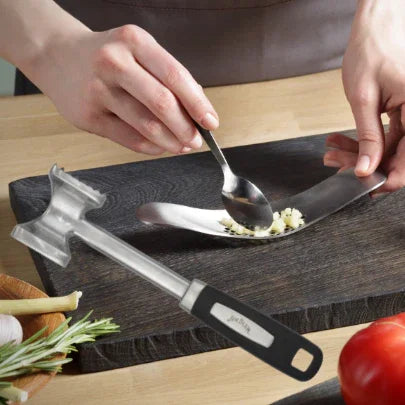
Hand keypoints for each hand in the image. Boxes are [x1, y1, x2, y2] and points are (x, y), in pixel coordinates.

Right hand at [30, 24, 218, 154]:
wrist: (56, 56)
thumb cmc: (105, 55)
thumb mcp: (137, 50)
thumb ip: (165, 76)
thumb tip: (196, 110)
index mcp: (134, 41)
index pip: (176, 77)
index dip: (198, 104)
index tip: (211, 122)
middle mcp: (114, 63)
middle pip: (162, 103)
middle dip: (186, 128)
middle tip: (197, 140)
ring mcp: (98, 91)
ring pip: (146, 125)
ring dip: (171, 142)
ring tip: (182, 146)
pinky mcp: (88, 117)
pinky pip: (128, 138)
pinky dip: (151, 147)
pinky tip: (160, 147)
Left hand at [324, 0, 404, 192]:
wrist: (378, 21)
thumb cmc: (372, 49)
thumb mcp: (364, 98)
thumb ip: (369, 137)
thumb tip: (367, 169)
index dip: (389, 178)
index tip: (368, 188)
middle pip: (398, 154)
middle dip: (365, 163)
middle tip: (336, 162)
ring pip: (391, 147)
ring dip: (360, 152)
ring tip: (332, 150)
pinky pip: (389, 134)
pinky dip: (365, 139)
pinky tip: (342, 140)